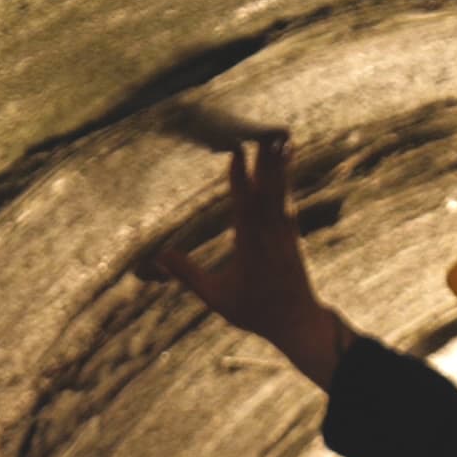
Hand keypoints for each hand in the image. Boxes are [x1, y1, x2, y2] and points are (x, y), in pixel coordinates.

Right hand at [156, 131, 345, 385]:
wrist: (297, 322)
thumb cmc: (254, 311)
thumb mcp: (216, 296)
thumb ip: (188, 274)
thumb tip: (159, 257)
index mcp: (250, 246)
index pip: (244, 205)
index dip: (240, 179)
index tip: (236, 154)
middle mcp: (271, 235)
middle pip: (267, 191)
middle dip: (265, 162)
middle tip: (264, 133)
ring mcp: (285, 234)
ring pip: (281, 193)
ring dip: (278, 166)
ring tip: (280, 140)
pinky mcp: (293, 236)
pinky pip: (288, 202)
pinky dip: (285, 183)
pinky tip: (286, 167)